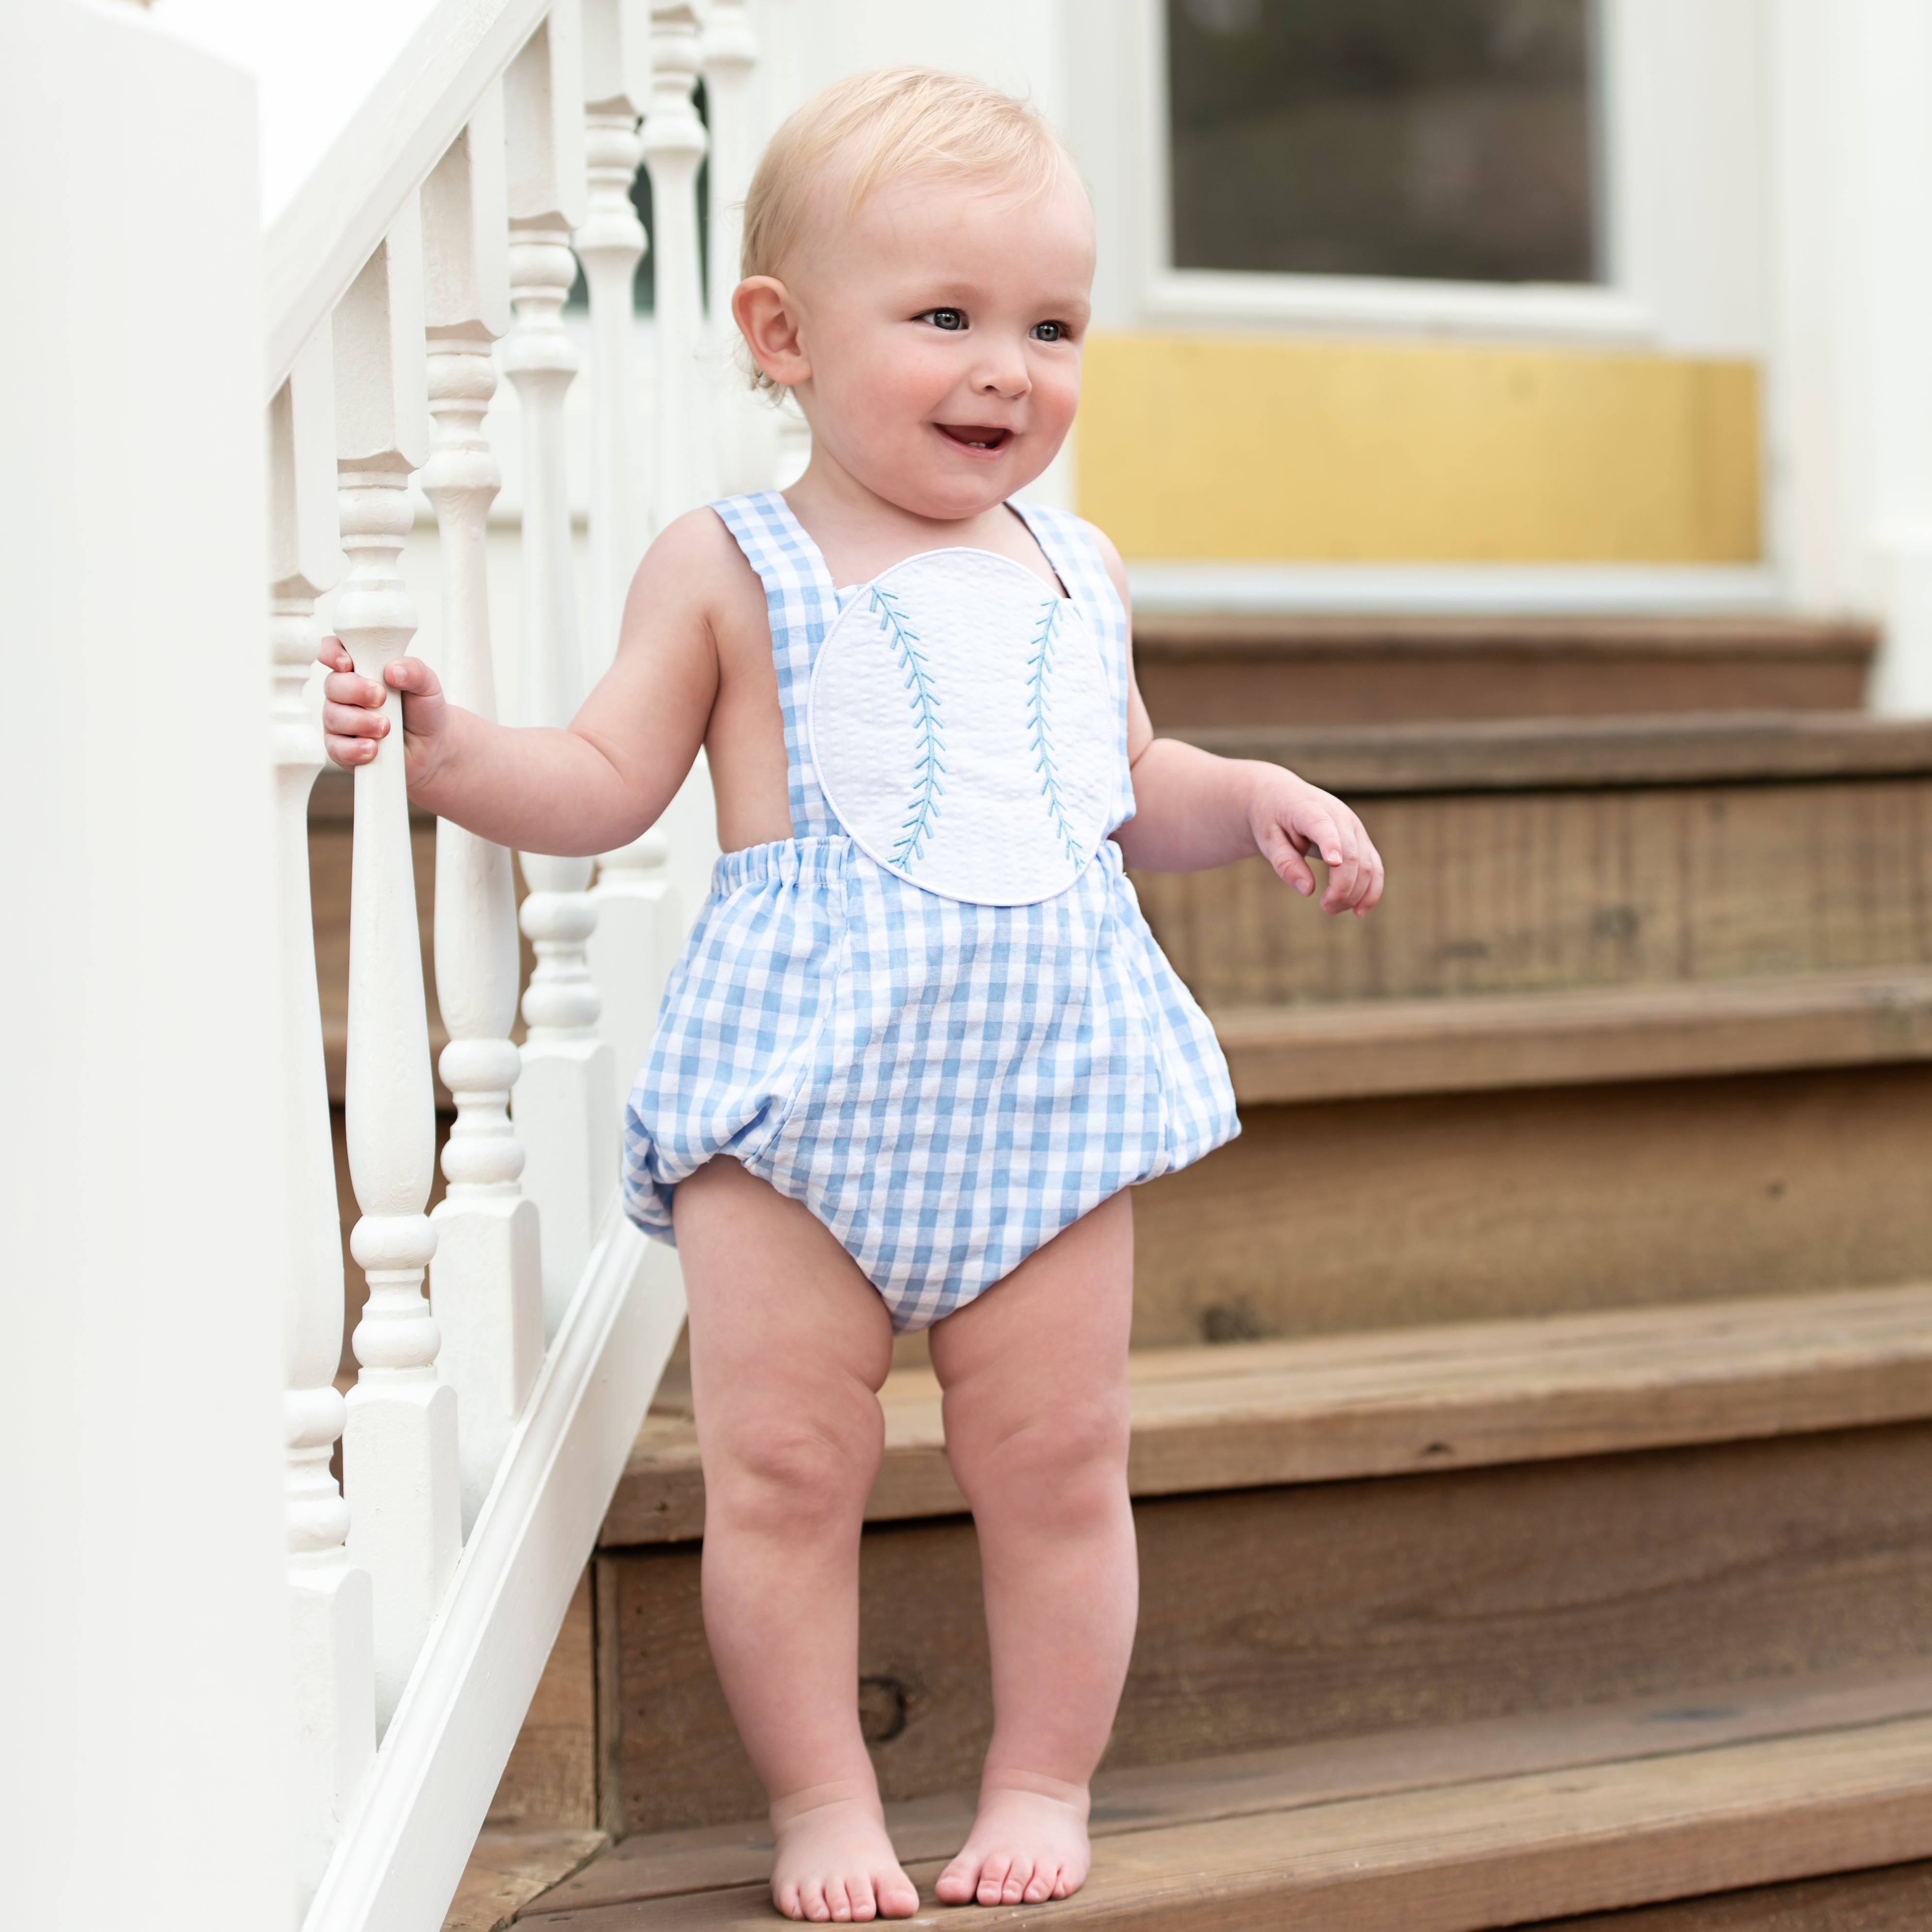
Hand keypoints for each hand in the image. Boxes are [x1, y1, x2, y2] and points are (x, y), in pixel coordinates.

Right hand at [318, 638, 448, 781]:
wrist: (433, 746)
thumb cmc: (424, 710)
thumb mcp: (428, 685)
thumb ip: (414, 671)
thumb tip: (393, 670)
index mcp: (361, 668)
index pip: (332, 651)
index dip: (332, 653)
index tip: (348, 664)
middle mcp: (345, 692)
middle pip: (332, 685)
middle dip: (355, 691)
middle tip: (381, 698)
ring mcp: (341, 720)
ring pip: (333, 716)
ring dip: (360, 722)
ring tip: (386, 727)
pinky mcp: (341, 748)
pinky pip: (336, 748)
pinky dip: (354, 749)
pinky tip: (372, 749)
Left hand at [1249, 768, 1383, 916]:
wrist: (1283, 797)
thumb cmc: (1272, 819)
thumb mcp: (1267, 839)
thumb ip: (1285, 863)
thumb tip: (1308, 890)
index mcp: (1310, 808)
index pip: (1323, 825)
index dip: (1331, 844)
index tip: (1332, 863)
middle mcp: (1339, 815)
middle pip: (1351, 855)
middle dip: (1342, 888)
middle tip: (1325, 908)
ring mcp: (1355, 827)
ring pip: (1368, 864)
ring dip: (1356, 893)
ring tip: (1332, 910)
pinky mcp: (1361, 840)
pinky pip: (1375, 866)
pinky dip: (1371, 889)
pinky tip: (1359, 910)